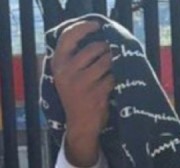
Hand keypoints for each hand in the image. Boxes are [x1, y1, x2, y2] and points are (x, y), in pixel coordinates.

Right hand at [51, 20, 114, 167]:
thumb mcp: (67, 76)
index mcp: (58, 64)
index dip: (83, 28)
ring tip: (111, 70)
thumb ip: (75, 59)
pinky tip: (114, 84)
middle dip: (106, 49)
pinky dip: (116, 79)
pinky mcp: (98, 93)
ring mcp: (83, 82)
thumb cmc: (76, 97)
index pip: (68, 36)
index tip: (96, 25)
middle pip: (94, 48)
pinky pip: (113, 77)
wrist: (80, 125)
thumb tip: (97, 39)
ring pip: (106, 62)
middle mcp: (68, 71)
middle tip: (110, 54)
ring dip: (113, 63)